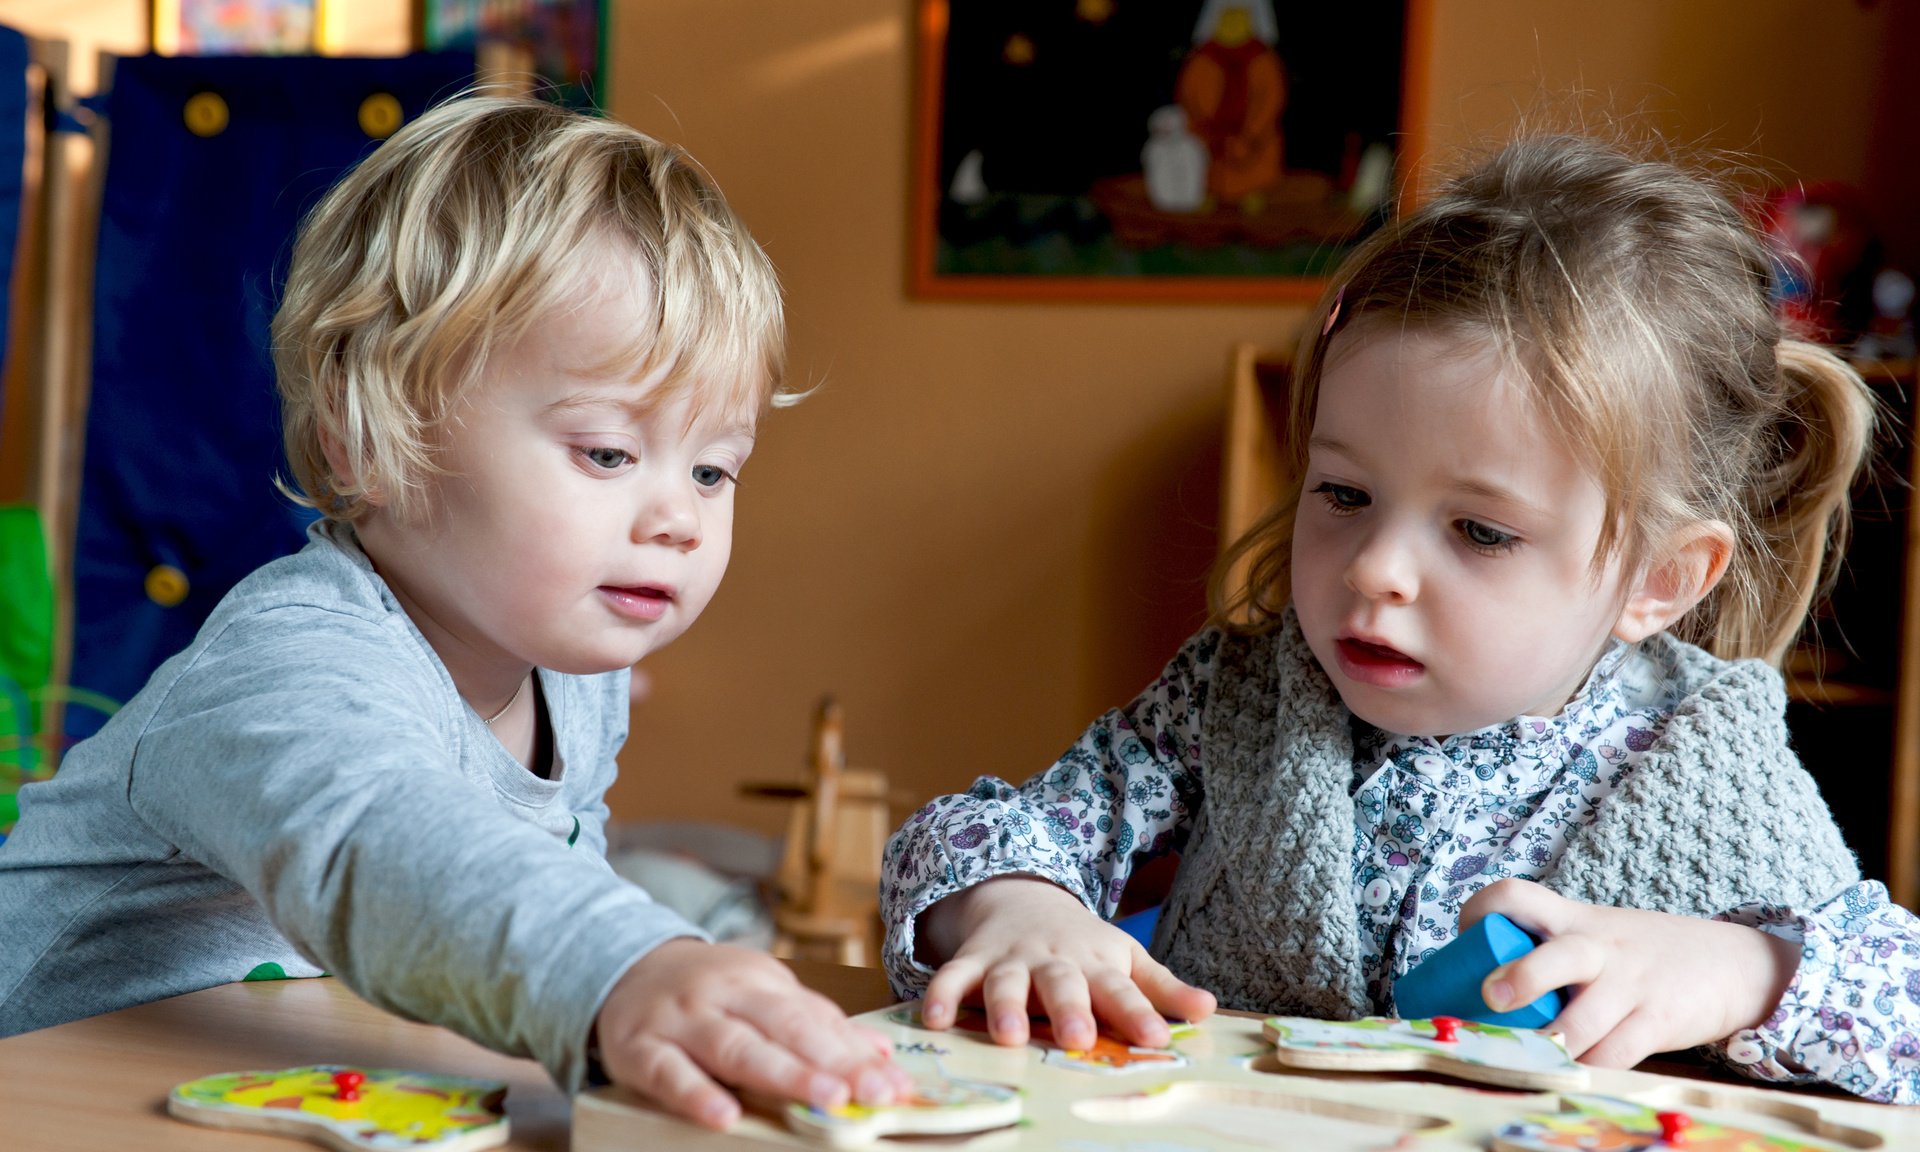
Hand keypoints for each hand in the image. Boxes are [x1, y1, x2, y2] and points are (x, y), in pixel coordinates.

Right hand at [594, 939, 912, 1129]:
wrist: (624, 966)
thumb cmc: (708, 992)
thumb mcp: (763, 995)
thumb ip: (818, 1024)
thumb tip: (879, 1051)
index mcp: (761, 983)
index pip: (815, 1019)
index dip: (857, 1054)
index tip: (894, 1085)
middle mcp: (724, 997)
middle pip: (784, 1028)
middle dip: (832, 1062)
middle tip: (872, 1091)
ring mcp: (681, 1021)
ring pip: (735, 1047)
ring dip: (782, 1074)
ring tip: (825, 1099)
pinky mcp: (638, 1049)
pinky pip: (667, 1073)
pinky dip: (694, 1094)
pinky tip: (723, 1115)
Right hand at [916, 876, 1215, 1051]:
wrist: (1024, 899)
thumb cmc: (1083, 946)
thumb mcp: (1125, 958)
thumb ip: (1161, 988)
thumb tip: (1209, 1009)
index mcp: (1097, 963)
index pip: (1121, 990)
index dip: (1138, 1013)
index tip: (1157, 1038)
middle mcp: (1053, 960)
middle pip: (1063, 984)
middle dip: (1069, 1010)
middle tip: (1078, 1039)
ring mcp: (1010, 959)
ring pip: (1006, 982)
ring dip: (1005, 1007)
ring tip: (1009, 1036)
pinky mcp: (973, 960)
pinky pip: (953, 977)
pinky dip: (940, 995)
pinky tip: (933, 1019)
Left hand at [1462, 879, 1799, 1066]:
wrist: (1732, 964)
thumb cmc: (1641, 954)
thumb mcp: (1595, 936)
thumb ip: (1548, 952)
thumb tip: (1479, 993)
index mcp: (1572, 920)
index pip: (1517, 894)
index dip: (1483, 908)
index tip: (1465, 932)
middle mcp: (1599, 947)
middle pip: (1557, 957)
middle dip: (1522, 978)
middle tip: (1494, 998)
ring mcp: (1630, 984)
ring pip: (1582, 1021)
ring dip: (1552, 1045)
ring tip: (1536, 1054)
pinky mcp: (1658, 1020)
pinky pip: (1615, 1052)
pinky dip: (1590, 1065)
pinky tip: (1577, 1066)